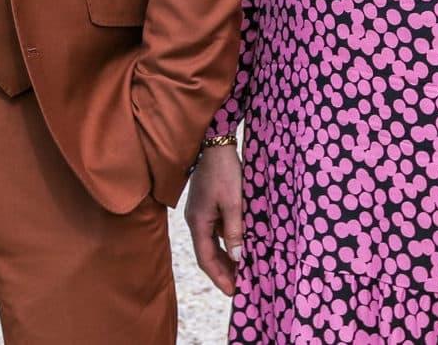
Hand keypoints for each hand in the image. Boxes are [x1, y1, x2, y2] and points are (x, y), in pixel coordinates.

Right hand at [183, 143, 244, 295]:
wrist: (215, 143)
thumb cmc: (224, 171)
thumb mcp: (234, 203)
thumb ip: (235, 231)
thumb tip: (238, 258)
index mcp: (198, 222)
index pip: (206, 259)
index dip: (219, 277)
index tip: (233, 292)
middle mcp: (195, 221)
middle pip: (207, 254)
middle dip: (223, 272)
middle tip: (240, 287)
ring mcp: (200, 214)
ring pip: (212, 244)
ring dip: (225, 259)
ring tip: (241, 273)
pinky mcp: (207, 207)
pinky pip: (216, 232)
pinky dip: (227, 244)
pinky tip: (239, 248)